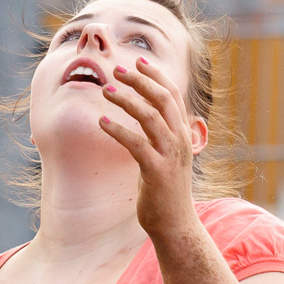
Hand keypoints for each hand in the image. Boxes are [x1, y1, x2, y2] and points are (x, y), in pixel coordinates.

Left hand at [97, 57, 202, 237]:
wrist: (176, 224)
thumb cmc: (166, 190)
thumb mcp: (166, 156)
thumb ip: (160, 134)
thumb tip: (145, 115)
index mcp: (182, 133)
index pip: (173, 94)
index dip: (156, 75)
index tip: (138, 60)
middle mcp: (180, 140)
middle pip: (163, 98)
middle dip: (140, 80)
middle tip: (117, 69)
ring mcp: (170, 155)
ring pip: (150, 117)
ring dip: (127, 100)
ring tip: (106, 90)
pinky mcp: (157, 171)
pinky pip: (136, 144)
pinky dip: (118, 130)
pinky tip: (101, 121)